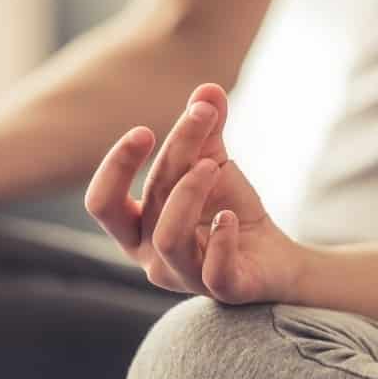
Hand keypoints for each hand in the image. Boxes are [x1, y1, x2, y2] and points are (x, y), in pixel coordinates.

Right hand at [85, 83, 301, 303]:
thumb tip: (207, 88)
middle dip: (167, 159)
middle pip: (143, 206)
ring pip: (168, 237)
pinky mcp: (223, 289)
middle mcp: (151, 258)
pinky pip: (214, 270)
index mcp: (137, 229)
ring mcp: (185, 277)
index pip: (102, 203)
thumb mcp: (213, 164)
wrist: (275, 258)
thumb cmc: (229, 212)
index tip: (145, 131)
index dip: (116, 166)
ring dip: (190, 192)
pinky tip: (231, 216)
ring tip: (215, 165)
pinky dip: (222, 238)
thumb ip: (205, 130)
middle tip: (195, 120)